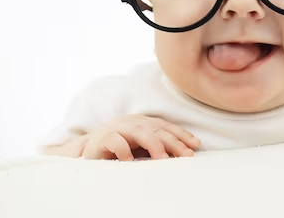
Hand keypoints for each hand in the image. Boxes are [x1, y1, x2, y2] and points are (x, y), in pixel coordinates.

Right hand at [82, 115, 199, 160]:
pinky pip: (115, 141)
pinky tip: (130, 161)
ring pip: (139, 131)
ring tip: (163, 158)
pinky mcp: (102, 138)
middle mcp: (132, 122)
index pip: (166, 127)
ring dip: (153, 145)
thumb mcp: (141, 147)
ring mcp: (117, 128)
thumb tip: (182, 155)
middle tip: (185, 155)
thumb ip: (158, 148)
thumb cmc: (119, 149)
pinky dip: (124, 150)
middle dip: (173, 142)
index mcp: (143, 122)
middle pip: (157, 129)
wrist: (88, 150)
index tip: (195, 145)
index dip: (181, 135)